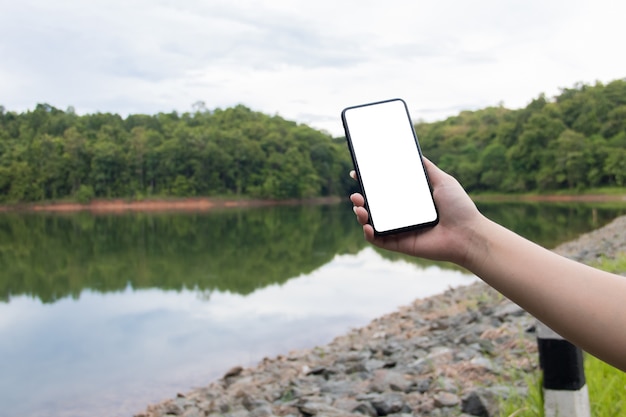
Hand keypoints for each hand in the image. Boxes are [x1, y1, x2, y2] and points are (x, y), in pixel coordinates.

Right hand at [350, 158, 482, 264]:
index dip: (369, 183)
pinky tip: (368, 226)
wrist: (469, 234)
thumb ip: (427, 168)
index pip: (384, 191)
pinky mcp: (401, 244)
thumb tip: (413, 152)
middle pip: (374, 207)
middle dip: (360, 199)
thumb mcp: (443, 181)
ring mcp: (400, 230)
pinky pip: (379, 240)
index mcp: (410, 201)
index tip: (357, 174)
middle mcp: (402, 215)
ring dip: (361, 215)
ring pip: (372, 223)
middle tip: (356, 194)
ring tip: (359, 208)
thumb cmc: (459, 208)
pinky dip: (369, 234)